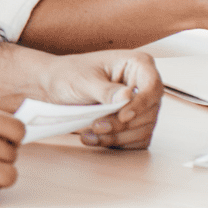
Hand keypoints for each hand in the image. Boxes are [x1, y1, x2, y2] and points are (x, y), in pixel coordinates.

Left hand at [31, 48, 161, 149]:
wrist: (55, 87)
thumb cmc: (69, 75)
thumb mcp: (84, 80)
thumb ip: (105, 90)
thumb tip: (127, 96)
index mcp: (136, 64)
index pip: (153, 86)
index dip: (141, 103)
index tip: (123, 116)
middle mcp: (143, 84)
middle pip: (149, 112)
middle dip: (122, 124)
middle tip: (96, 125)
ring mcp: (141, 105)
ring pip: (144, 129)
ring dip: (117, 137)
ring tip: (91, 133)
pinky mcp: (134, 123)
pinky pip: (137, 140)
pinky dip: (117, 144)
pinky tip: (95, 138)